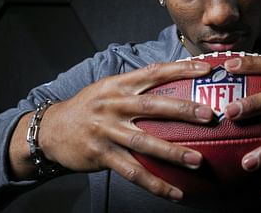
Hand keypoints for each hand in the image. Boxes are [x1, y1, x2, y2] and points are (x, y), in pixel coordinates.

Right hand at [34, 61, 212, 200]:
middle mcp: (113, 105)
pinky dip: (155, 184)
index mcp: (118, 85)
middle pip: (152, 106)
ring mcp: (106, 130)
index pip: (154, 72)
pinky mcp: (101, 155)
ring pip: (144, 143)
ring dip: (173, 153)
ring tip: (198, 160)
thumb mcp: (109, 88)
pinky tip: (175, 192)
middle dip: (183, 110)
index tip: (206, 69)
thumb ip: (137, 86)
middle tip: (209, 115)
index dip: (181, 69)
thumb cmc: (89, 106)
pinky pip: (132, 172)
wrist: (51, 129)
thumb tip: (174, 81)